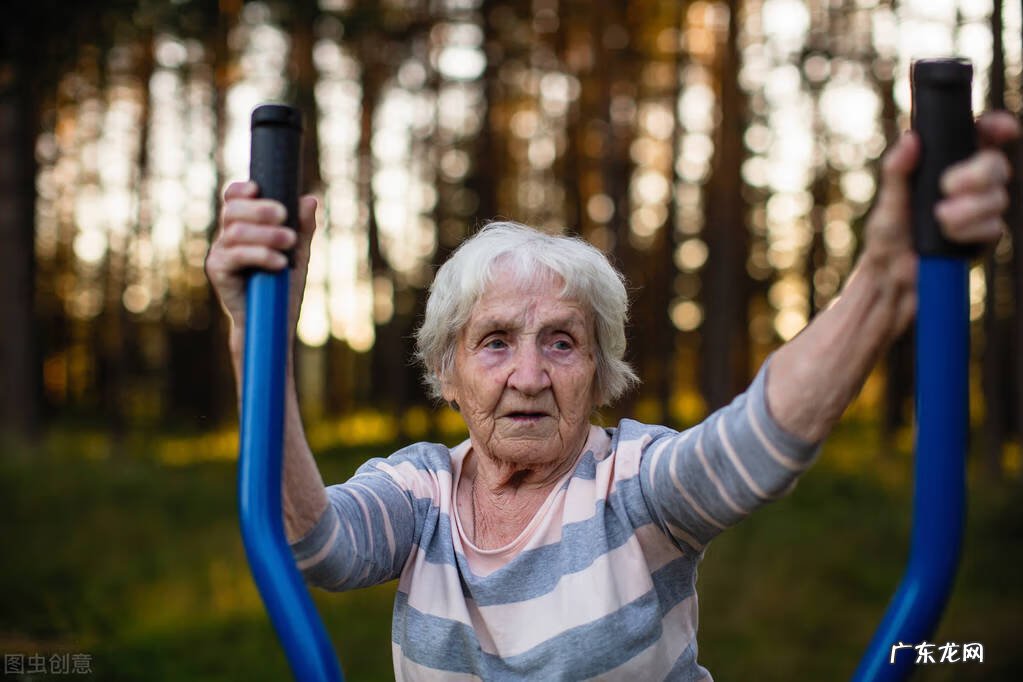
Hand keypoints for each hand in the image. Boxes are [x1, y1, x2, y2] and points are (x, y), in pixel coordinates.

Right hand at [205, 181, 317, 354]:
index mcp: (244, 226)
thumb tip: (309, 199)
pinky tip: (280, 263)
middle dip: (260, 209)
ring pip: (235, 231)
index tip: (258, 189)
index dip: (241, 190)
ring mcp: (220, 253)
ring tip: (290, 243)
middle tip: (285, 217)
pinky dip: (261, 255)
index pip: (233, 198)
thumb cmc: (283, 286)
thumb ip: (302, 227)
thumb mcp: (298, 253)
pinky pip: (236, 255)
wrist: (273, 322)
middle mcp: (227, 236)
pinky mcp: (218, 272)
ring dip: (266, 234)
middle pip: (232, 209)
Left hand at [860, 111, 1018, 335]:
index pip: (981, 138)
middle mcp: (969, 186)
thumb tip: (910, 140)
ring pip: (999, 197)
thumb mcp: (888, 201)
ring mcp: (980, 212)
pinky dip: (971, 229)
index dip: (997, 128)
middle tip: (948, 186)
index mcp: (946, 168)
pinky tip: (950, 234)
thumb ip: (897, 170)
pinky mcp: (983, 238)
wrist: (891, 278)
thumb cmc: (887, 236)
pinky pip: (993, 227)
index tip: (999, 129)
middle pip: (997, 165)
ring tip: (940, 218)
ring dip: (970, 208)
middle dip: (978, 173)